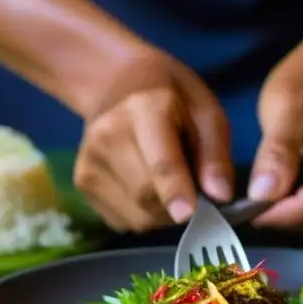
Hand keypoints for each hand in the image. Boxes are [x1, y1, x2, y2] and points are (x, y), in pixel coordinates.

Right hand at [73, 46, 233, 232]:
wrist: (114, 82)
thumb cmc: (170, 96)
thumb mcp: (206, 111)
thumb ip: (215, 154)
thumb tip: (221, 197)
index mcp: (143, 110)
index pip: (160, 161)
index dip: (175, 191)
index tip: (188, 214)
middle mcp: (107, 137)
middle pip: (146, 196)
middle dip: (177, 208)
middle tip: (194, 193)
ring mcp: (89, 162)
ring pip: (136, 217)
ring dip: (162, 215)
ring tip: (167, 185)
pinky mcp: (81, 183)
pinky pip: (122, 221)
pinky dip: (143, 215)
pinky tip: (145, 187)